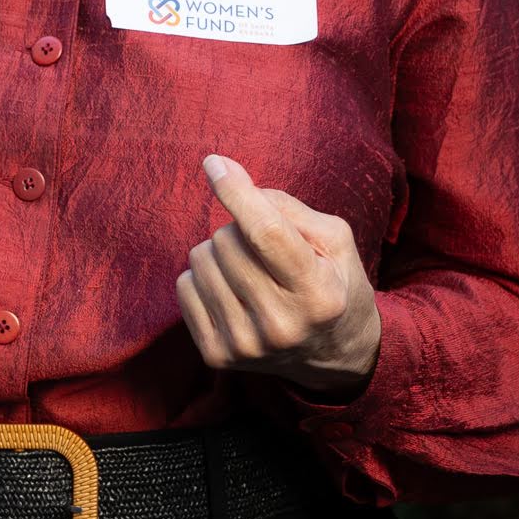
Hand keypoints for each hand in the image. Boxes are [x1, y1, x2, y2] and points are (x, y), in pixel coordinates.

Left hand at [175, 155, 381, 395]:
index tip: (214, 162)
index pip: (265, 232)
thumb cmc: (333, 283)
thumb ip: (287, 207)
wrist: (333, 355)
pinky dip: (203, 277)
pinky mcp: (217, 356)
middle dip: (239, 229)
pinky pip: (184, 287)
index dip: (236, 192)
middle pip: (227, 241)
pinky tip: (231, 291)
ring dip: (220, 252)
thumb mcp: (334, 240)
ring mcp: (246, 345)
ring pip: (201, 260)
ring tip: (249, 271)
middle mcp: (281, 325)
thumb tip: (229, 178)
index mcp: (318, 293)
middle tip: (263, 250)